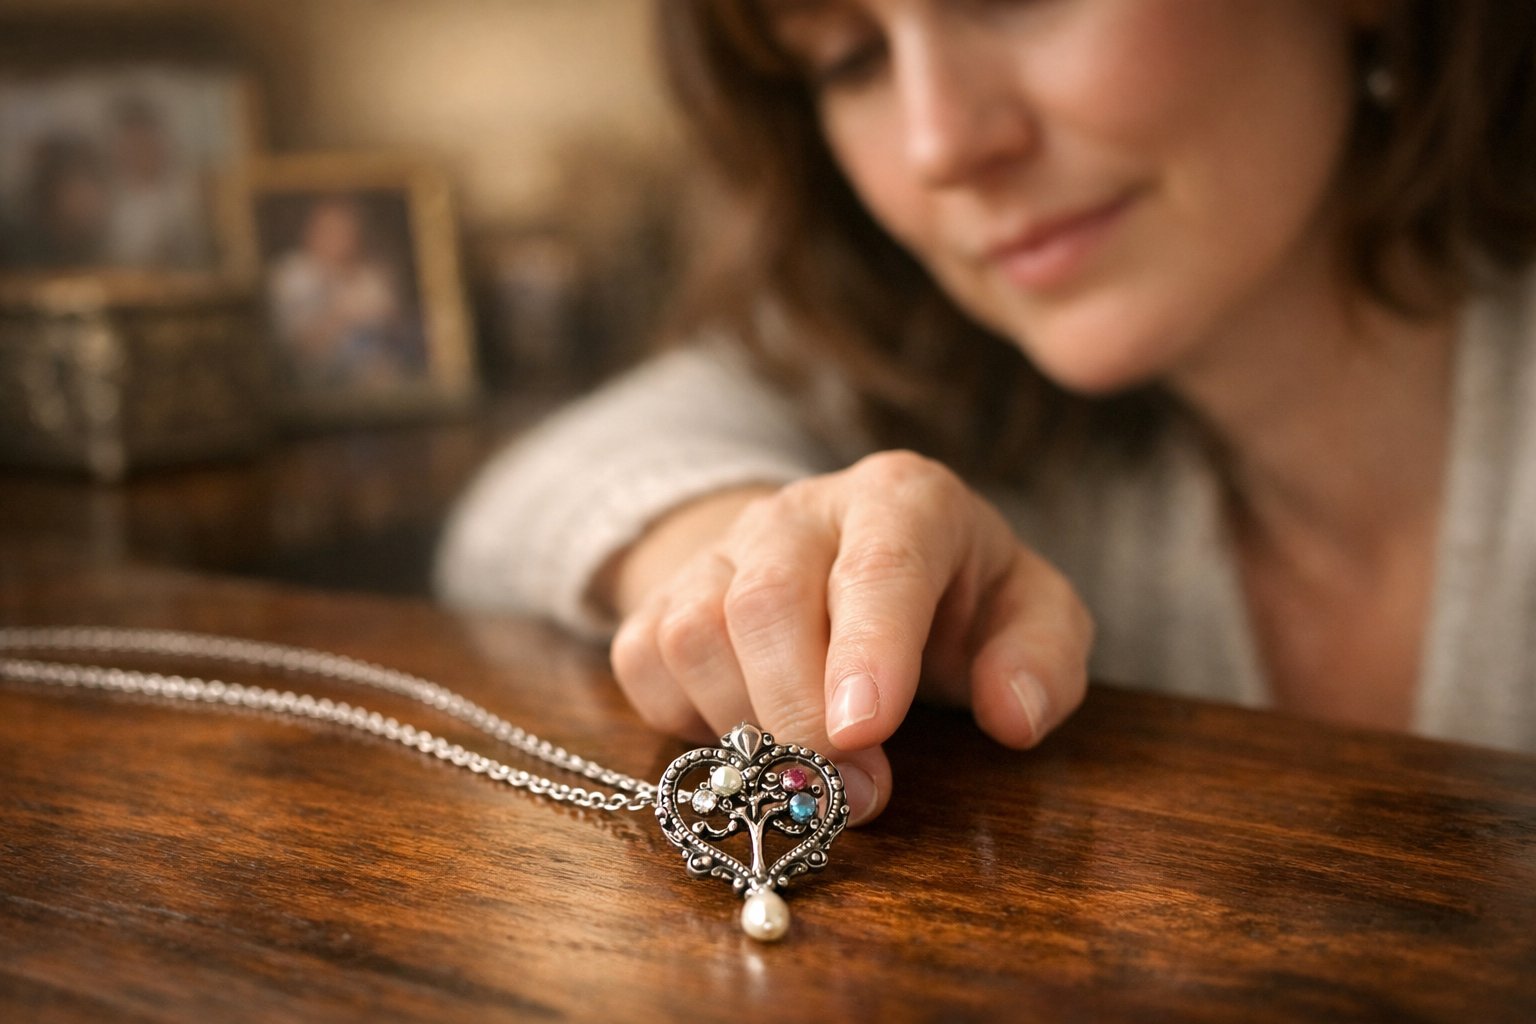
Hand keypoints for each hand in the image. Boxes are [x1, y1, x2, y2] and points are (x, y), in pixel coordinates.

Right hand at [608, 451, 1092, 823]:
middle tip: (855, 794)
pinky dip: (684, 719)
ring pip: (694, 635)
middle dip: (801, 716)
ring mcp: (721, 550)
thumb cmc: (953, 598)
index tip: (864, 731)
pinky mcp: (664, 595)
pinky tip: (747, 735)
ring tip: (807, 773)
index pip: (878, 563)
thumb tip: (1014, 716)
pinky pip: (644, 661)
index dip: (867, 648)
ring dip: (747, 728)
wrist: (854, 561)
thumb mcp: (1030, 615)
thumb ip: (1042, 658)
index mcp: (901, 501)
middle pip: (766, 603)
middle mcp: (800, 513)